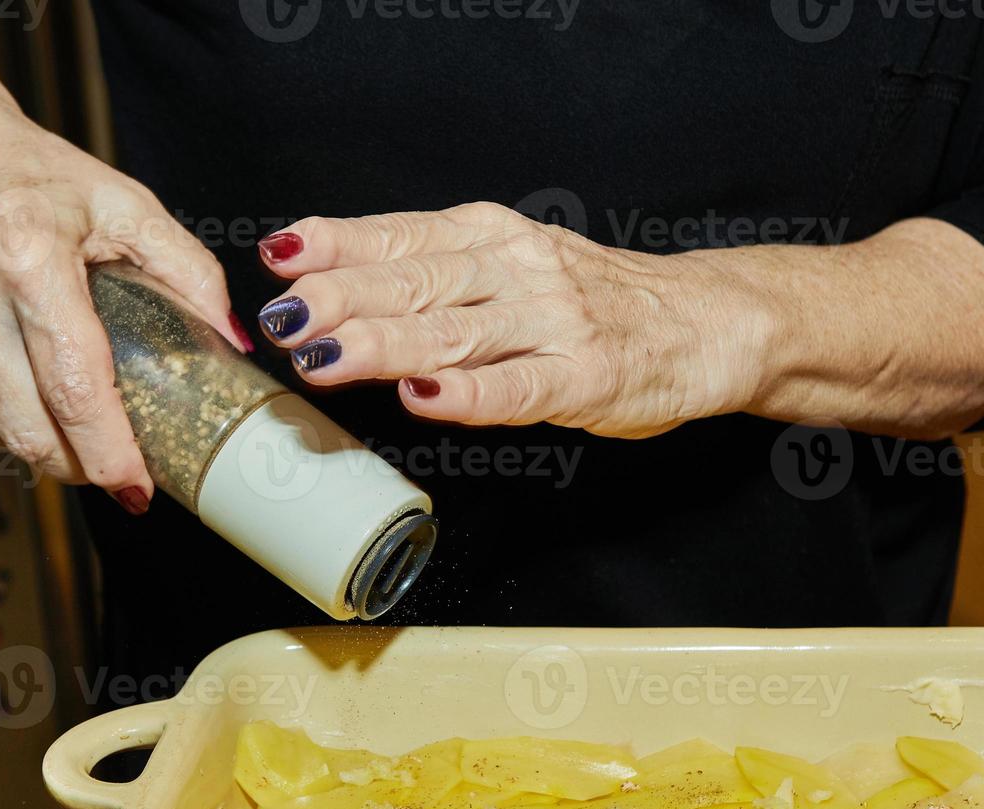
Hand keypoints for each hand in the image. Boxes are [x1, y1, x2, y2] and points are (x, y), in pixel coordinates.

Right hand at [0, 90, 240, 507]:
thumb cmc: (34, 172)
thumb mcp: (127, 205)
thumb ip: (190, 273)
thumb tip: (232, 341)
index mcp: (29, 262)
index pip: (74, 387)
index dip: (109, 451)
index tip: (138, 485)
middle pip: (31, 428)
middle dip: (84, 469)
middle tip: (126, 476)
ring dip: (51, 455)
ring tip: (94, 450)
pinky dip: (17, 423)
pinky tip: (51, 412)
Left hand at [255, 202, 769, 437]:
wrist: (702, 321)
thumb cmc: (593, 299)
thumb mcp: (510, 264)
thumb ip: (433, 277)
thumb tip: (328, 289)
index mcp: (490, 237)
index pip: (401, 236)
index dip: (338, 246)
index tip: (280, 258)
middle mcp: (516, 269)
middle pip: (417, 283)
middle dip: (343, 298)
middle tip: (285, 318)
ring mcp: (552, 322)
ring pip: (456, 332)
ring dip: (387, 344)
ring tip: (328, 356)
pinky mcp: (584, 376)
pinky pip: (519, 386)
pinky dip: (470, 394)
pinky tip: (427, 397)